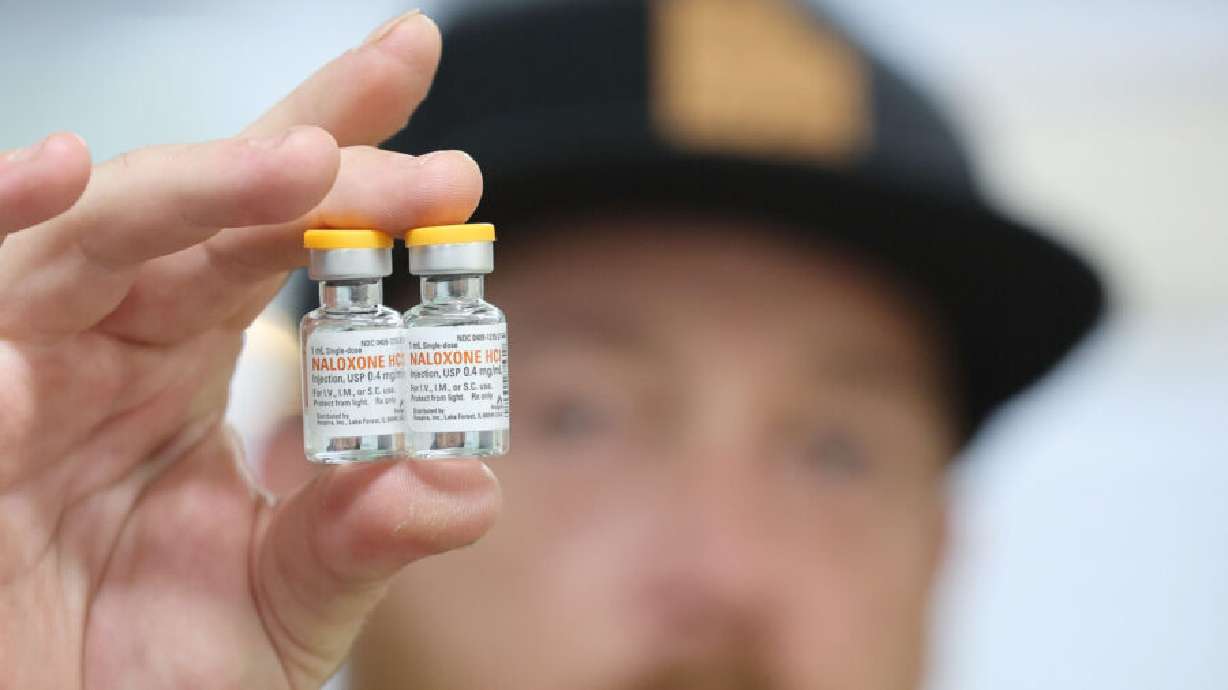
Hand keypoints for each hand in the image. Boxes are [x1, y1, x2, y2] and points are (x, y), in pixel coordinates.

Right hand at [0, 12, 498, 688]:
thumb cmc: (160, 675)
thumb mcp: (291, 603)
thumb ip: (364, 538)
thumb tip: (463, 484)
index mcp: (189, 357)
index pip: (272, 232)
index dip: (347, 162)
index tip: (443, 137)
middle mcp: (108, 342)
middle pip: (196, 207)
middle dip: (301, 155)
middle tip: (409, 138)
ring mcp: (24, 371)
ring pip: (85, 236)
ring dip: (188, 187)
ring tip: (295, 163)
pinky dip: (1, 249)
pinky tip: (56, 180)